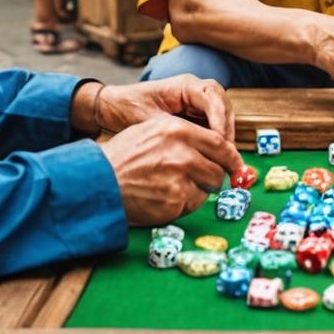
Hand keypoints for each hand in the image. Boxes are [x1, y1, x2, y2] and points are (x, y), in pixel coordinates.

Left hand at [83, 75, 238, 145]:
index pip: (213, 96)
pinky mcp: (194, 116)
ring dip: (224, 137)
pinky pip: (212, 126)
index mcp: (185, 85)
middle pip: (223, 105)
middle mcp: (195, 91)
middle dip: (227, 129)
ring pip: (222, 116)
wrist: (112, 108)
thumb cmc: (127, 108)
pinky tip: (212, 158)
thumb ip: (172, 130)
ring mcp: (196, 103)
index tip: (221, 141)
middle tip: (227, 154)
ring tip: (222, 159)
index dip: (220, 119)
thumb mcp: (149, 120)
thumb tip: (194, 147)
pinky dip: (215, 141)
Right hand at [99, 114, 238, 224]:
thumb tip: (216, 146)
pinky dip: (184, 204)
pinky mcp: (175, 200)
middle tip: (204, 181)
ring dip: (199, 190)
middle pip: (219, 168)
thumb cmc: (122, 157)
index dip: (231, 157)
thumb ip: (184, 136)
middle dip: (215, 177)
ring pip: (209, 188)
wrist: (97, 181)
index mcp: (177, 130)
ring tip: (174, 188)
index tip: (236, 166)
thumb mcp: (151, 132)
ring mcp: (180, 177)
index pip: (220, 143)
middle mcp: (182, 152)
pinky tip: (165, 198)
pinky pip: (193, 204)